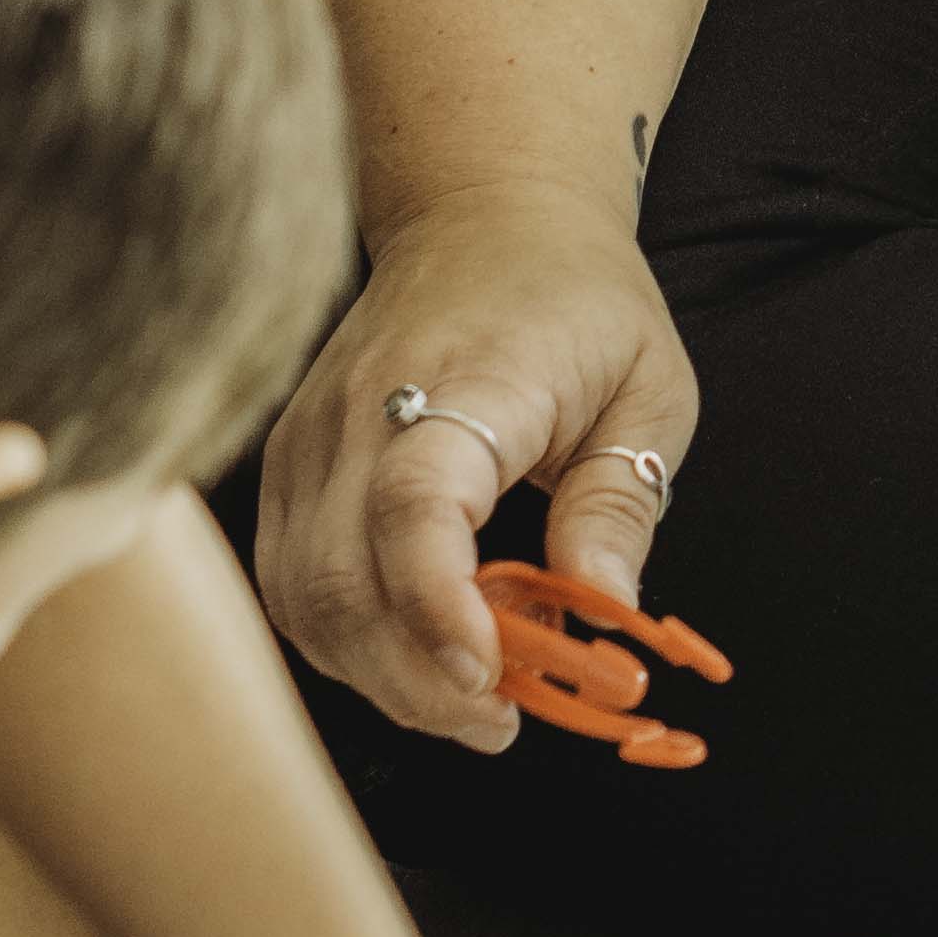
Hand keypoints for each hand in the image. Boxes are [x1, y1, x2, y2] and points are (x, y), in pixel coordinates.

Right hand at [254, 199, 706, 746]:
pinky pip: (288, 580)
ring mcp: (310, 437)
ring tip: (464, 700)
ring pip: (300, 595)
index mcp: (469, 379)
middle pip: (342, 576)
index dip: (440, 605)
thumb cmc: (578, 302)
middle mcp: (365, 410)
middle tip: (499, 723)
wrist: (482, 213)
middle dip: (415, 680)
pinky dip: (340, 640)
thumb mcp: (649, 387)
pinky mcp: (288, 462)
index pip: (417, 504)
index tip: (490, 678)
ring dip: (376, 673)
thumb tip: (605, 611)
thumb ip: (621, 499)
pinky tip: (407, 655)